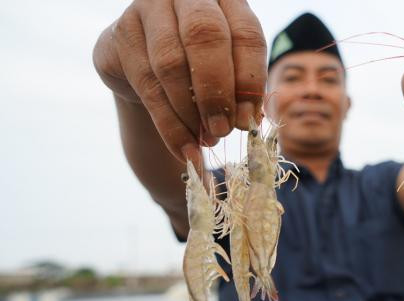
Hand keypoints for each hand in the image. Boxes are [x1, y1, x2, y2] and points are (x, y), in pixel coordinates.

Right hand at [93, 0, 266, 161]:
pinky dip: (169, 125)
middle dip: (216, 91)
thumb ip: (242, 90)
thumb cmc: (203, 68)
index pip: (245, 33)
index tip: (249, 119)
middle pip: (204, 36)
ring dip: (190, 113)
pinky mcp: (117, 37)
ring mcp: (144, 11)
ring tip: (205, 141)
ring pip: (170, 65)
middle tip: (223, 130)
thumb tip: (247, 120)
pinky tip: (183, 147)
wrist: (151, 71)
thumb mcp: (230, 73)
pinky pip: (146, 86)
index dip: (249, 79)